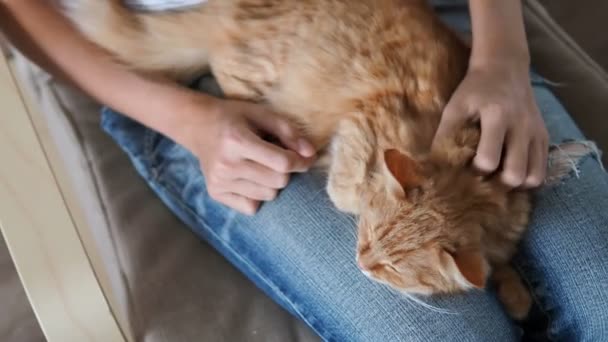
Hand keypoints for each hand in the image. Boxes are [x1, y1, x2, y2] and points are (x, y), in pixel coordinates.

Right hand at [180, 96, 315, 214]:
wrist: (197, 125)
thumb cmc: (234, 117)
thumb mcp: (261, 114)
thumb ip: (288, 132)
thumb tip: (310, 154)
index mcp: (237, 141)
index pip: (282, 163)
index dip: (300, 161)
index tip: (305, 157)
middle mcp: (226, 165)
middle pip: (278, 182)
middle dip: (286, 171)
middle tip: (279, 158)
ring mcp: (219, 182)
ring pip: (268, 195)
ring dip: (272, 182)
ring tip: (260, 165)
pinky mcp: (215, 193)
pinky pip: (252, 207)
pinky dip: (257, 195)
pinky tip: (249, 177)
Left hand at [433, 62, 548, 187]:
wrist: (505, 67)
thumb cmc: (474, 89)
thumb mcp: (455, 106)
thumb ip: (444, 134)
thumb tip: (433, 165)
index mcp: (497, 116)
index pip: (489, 160)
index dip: (475, 171)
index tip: (466, 168)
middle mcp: (522, 126)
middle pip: (515, 174)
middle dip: (497, 184)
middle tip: (484, 178)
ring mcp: (536, 132)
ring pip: (534, 176)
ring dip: (515, 184)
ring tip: (499, 178)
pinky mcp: (544, 135)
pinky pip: (542, 169)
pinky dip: (528, 177)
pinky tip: (512, 171)